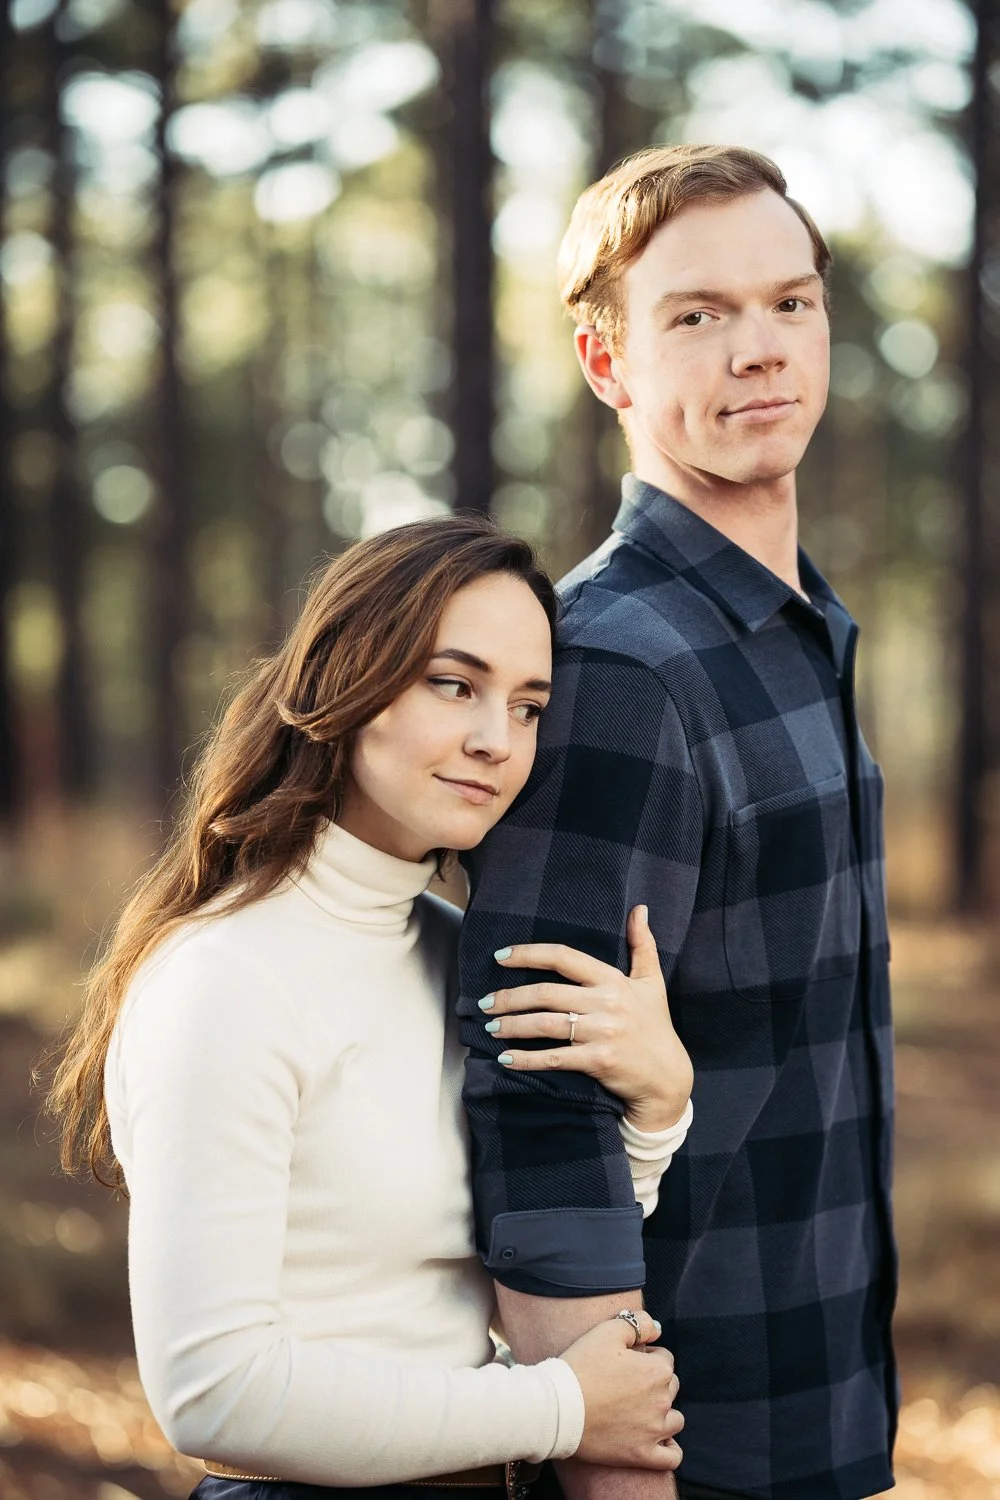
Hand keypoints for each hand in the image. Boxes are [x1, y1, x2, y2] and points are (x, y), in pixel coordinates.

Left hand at [481, 907, 692, 1131]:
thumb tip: (640, 908)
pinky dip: (527, 1059)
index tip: (501, 956)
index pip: (564, 958)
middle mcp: (606, 1003)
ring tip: (490, 1027)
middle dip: (510, 997)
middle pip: (546, 993)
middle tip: (484, 1001)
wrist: (668, 1078)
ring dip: (512, 1026)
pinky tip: (505, 1058)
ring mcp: (601, 1033)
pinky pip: (554, 1058)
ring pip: (545, 1024)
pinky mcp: (598, 1061)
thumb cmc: (656, 1026)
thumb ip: (643, 944)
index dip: (529, 954)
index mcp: (613, 980)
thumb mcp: (652, 982)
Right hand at [559, 1310, 682, 1469]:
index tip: (624, 1363)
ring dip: (663, 1413)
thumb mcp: (606, 1331)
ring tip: (637, 1410)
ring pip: (674, 1420)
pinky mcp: (642, 1454)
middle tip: (625, 1384)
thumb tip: (656, 1328)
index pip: (664, 1358)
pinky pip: (672, 1457)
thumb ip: (638, 1323)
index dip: (645, 1356)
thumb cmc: (580, 1366)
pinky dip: (669, 1449)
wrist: (557, 1408)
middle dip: (654, 1382)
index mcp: (657, 1370)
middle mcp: (662, 1401)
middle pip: (670, 1387)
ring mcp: (654, 1431)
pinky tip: (657, 1441)